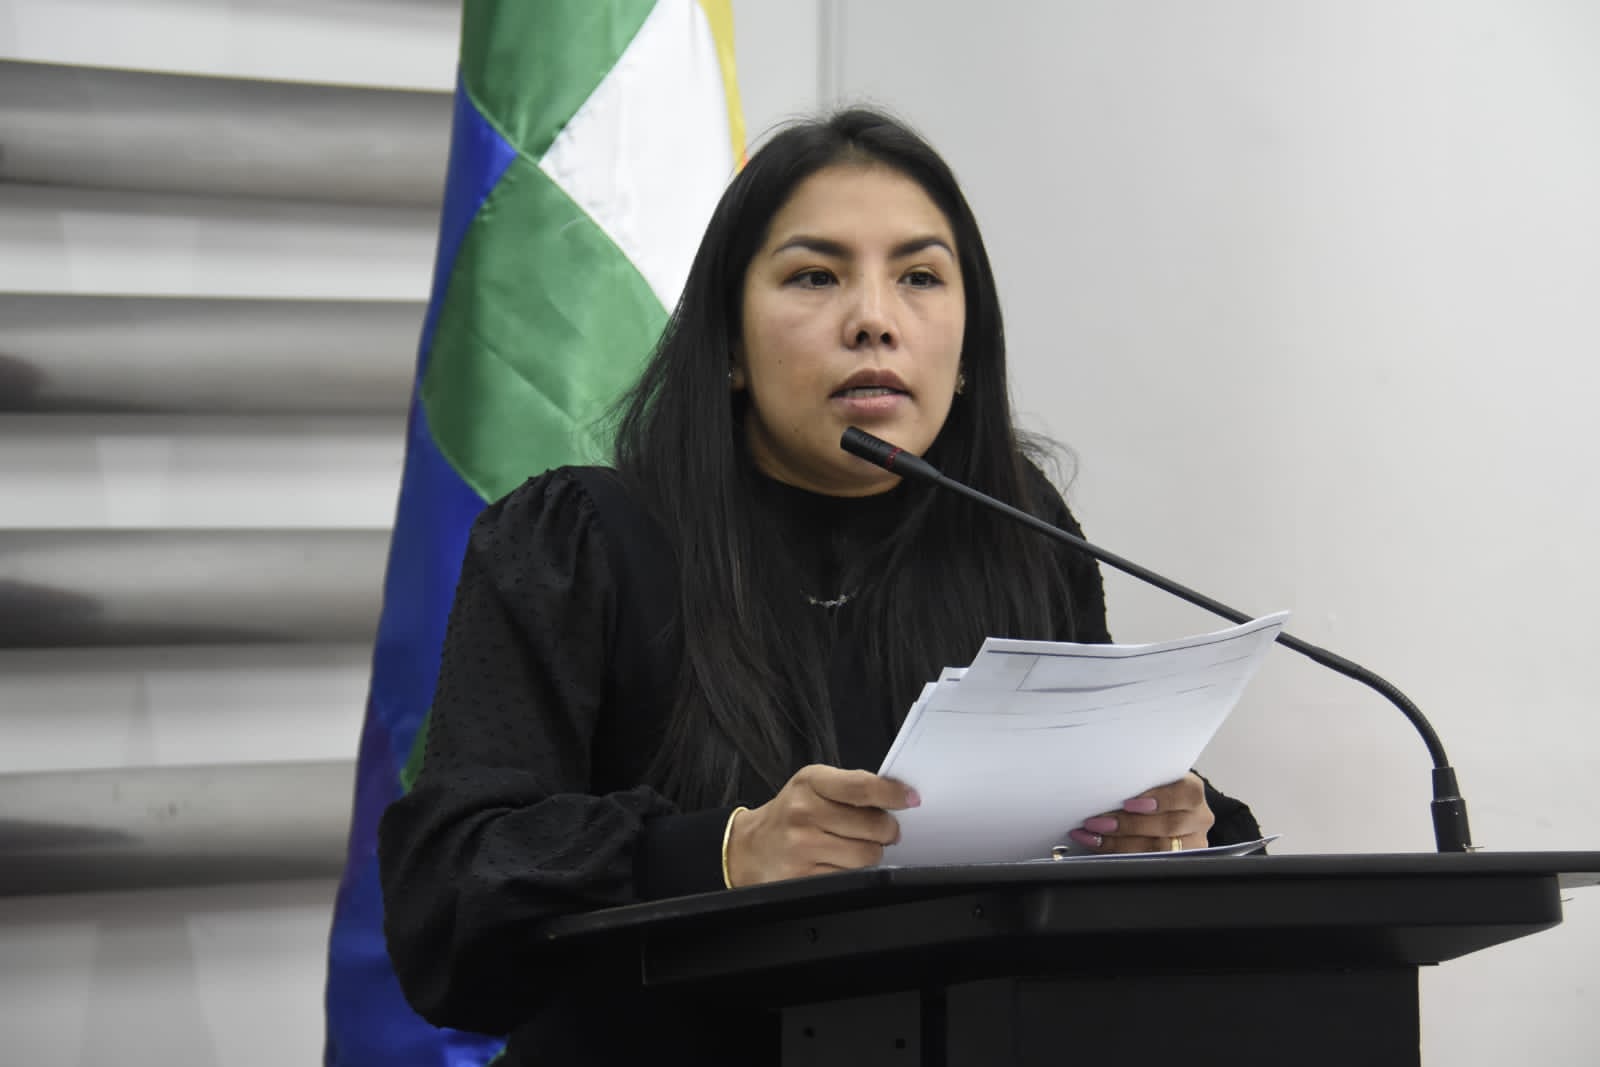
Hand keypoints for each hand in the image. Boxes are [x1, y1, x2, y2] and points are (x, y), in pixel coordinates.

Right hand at [725, 765, 919, 885]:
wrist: (750, 848)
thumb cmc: (790, 814)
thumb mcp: (812, 786)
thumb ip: (851, 787)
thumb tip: (897, 796)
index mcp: (810, 782)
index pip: (862, 787)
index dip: (893, 794)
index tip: (910, 799)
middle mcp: (804, 813)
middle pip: (873, 825)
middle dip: (887, 830)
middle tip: (882, 829)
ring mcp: (803, 847)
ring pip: (867, 855)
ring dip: (872, 853)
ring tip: (857, 846)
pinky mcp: (805, 877)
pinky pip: (851, 877)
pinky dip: (855, 872)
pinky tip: (841, 861)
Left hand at [1067, 773, 1213, 853]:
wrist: (1170, 808)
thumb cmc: (1155, 789)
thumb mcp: (1153, 779)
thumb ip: (1140, 781)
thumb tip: (1106, 783)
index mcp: (1192, 791)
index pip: (1185, 795)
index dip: (1159, 800)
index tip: (1129, 803)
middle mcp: (1198, 818)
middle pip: (1168, 826)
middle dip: (1128, 825)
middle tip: (1097, 822)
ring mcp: (1193, 843)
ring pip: (1158, 848)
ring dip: (1119, 842)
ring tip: (1093, 835)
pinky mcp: (1180, 860)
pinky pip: (1150, 862)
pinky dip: (1119, 853)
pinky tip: (1100, 846)